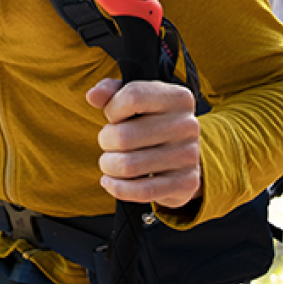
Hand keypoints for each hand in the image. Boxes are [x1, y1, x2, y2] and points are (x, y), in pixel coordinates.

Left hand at [86, 78, 202, 209]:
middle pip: (124, 136)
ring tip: (111, 161)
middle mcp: (188, 125)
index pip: (133, 96)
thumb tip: (93, 96)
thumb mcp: (137, 100)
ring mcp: (189, 156)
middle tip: (109, 142)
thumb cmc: (151, 122)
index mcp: (178, 97)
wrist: (182, 154)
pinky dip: (117, 188)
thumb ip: (112, 91)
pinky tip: (109, 181)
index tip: (115, 116)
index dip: (113, 109)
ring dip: (109, 165)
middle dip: (105, 141)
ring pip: (128, 166)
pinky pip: (141, 191)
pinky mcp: (186, 183)